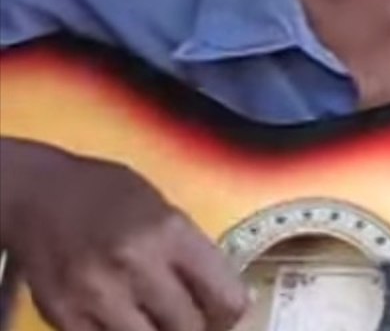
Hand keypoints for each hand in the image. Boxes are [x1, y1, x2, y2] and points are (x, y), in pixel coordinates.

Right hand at [3, 141, 248, 330]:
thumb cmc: (108, 194)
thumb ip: (193, 253)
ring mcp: (96, 294)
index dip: (231, 313)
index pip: (225, 297)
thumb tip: (227, 297)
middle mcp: (135, 264)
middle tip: (194, 320)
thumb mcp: (164, 209)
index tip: (227, 314)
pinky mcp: (64, 316)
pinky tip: (125, 320)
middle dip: (197, 328)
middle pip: (189, 327)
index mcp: (170, 232)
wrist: (37, 194)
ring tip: (159, 320)